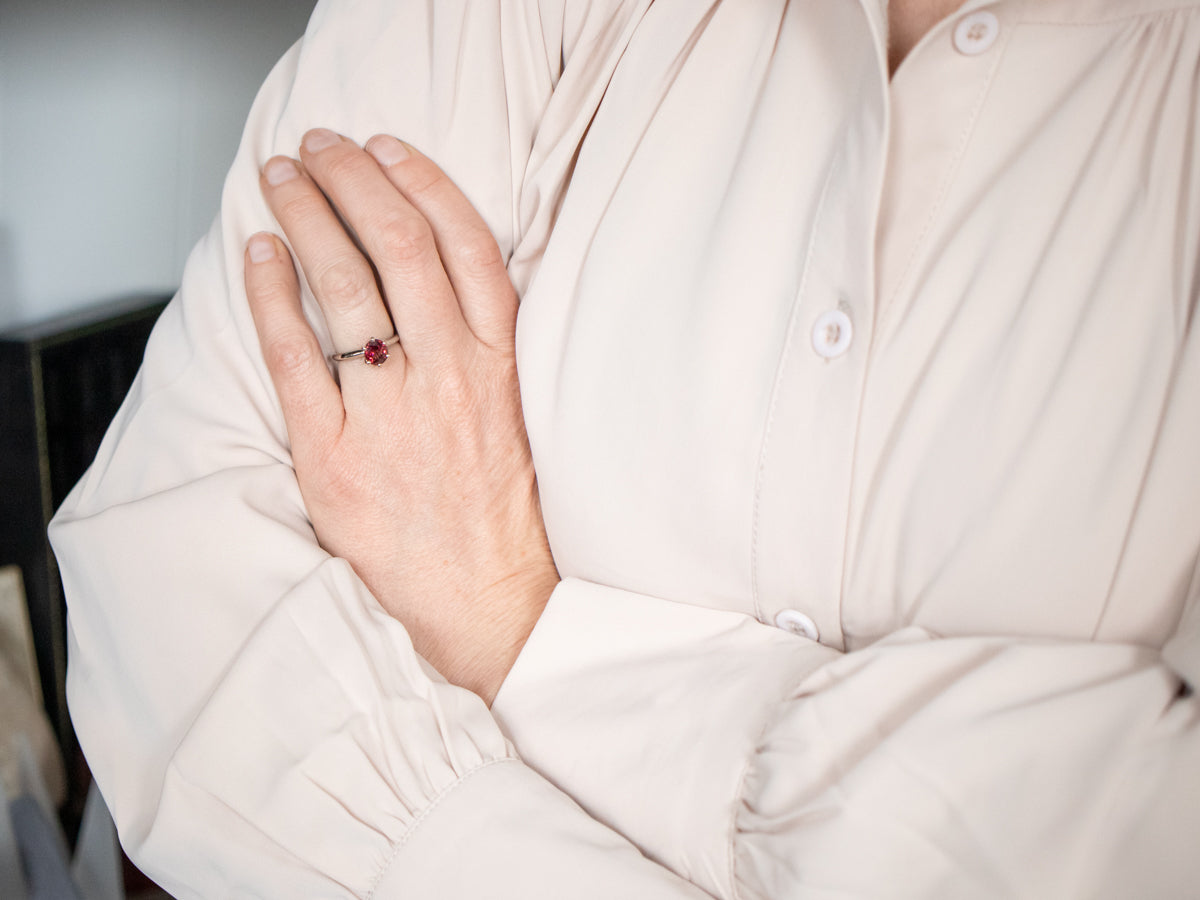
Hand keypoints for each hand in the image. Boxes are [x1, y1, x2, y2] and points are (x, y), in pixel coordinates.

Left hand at [243, 129, 558, 703]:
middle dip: (353, 179)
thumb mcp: (518, 414)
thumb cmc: (501, 511)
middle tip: (319, 147)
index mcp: (501, 364)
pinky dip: (271, 297)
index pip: (464, 245)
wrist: (489, 601)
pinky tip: (259, 255)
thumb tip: (439, 277)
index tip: (387, 148)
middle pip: (397, 245)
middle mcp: (450, 376)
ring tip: (282, 178)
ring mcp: (391, 414)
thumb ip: (486, 346)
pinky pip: (295, 357)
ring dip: (308, 216)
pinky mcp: (336, 456)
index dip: (421, 181)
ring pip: (344, 286)